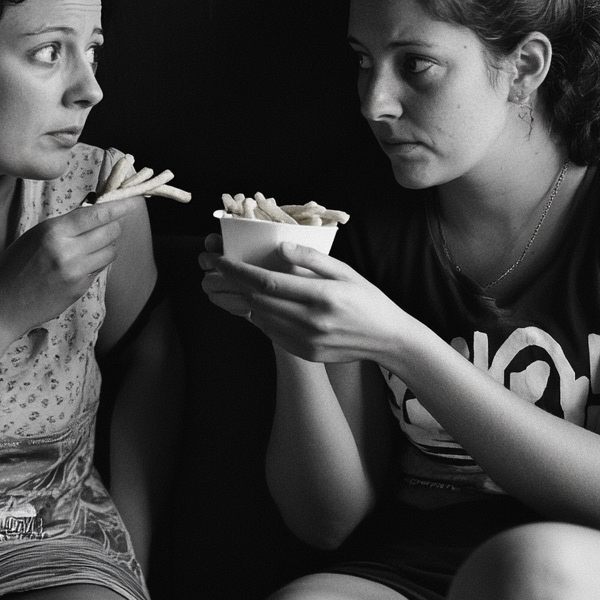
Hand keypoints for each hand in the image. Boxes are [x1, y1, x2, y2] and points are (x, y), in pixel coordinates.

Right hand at [0, 197, 142, 338]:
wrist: (1, 306)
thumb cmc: (13, 266)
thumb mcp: (35, 235)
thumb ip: (66, 224)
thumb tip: (94, 208)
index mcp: (54, 232)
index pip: (97, 214)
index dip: (118, 206)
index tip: (132, 201)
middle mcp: (68, 252)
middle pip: (110, 232)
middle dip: (114, 225)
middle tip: (109, 223)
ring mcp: (76, 273)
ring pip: (110, 252)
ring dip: (108, 245)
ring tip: (93, 244)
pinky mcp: (80, 290)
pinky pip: (100, 269)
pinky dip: (97, 262)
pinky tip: (82, 262)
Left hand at [201, 239, 412, 363]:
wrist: (387, 339)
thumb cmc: (367, 300)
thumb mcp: (345, 272)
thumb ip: (312, 259)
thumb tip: (281, 246)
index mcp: (322, 296)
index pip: (268, 283)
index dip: (238, 271)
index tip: (219, 260)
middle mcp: (312, 321)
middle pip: (258, 302)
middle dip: (230, 284)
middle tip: (211, 271)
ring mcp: (307, 341)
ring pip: (261, 318)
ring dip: (240, 301)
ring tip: (225, 285)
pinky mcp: (305, 353)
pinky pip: (272, 333)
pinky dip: (259, 317)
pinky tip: (255, 304)